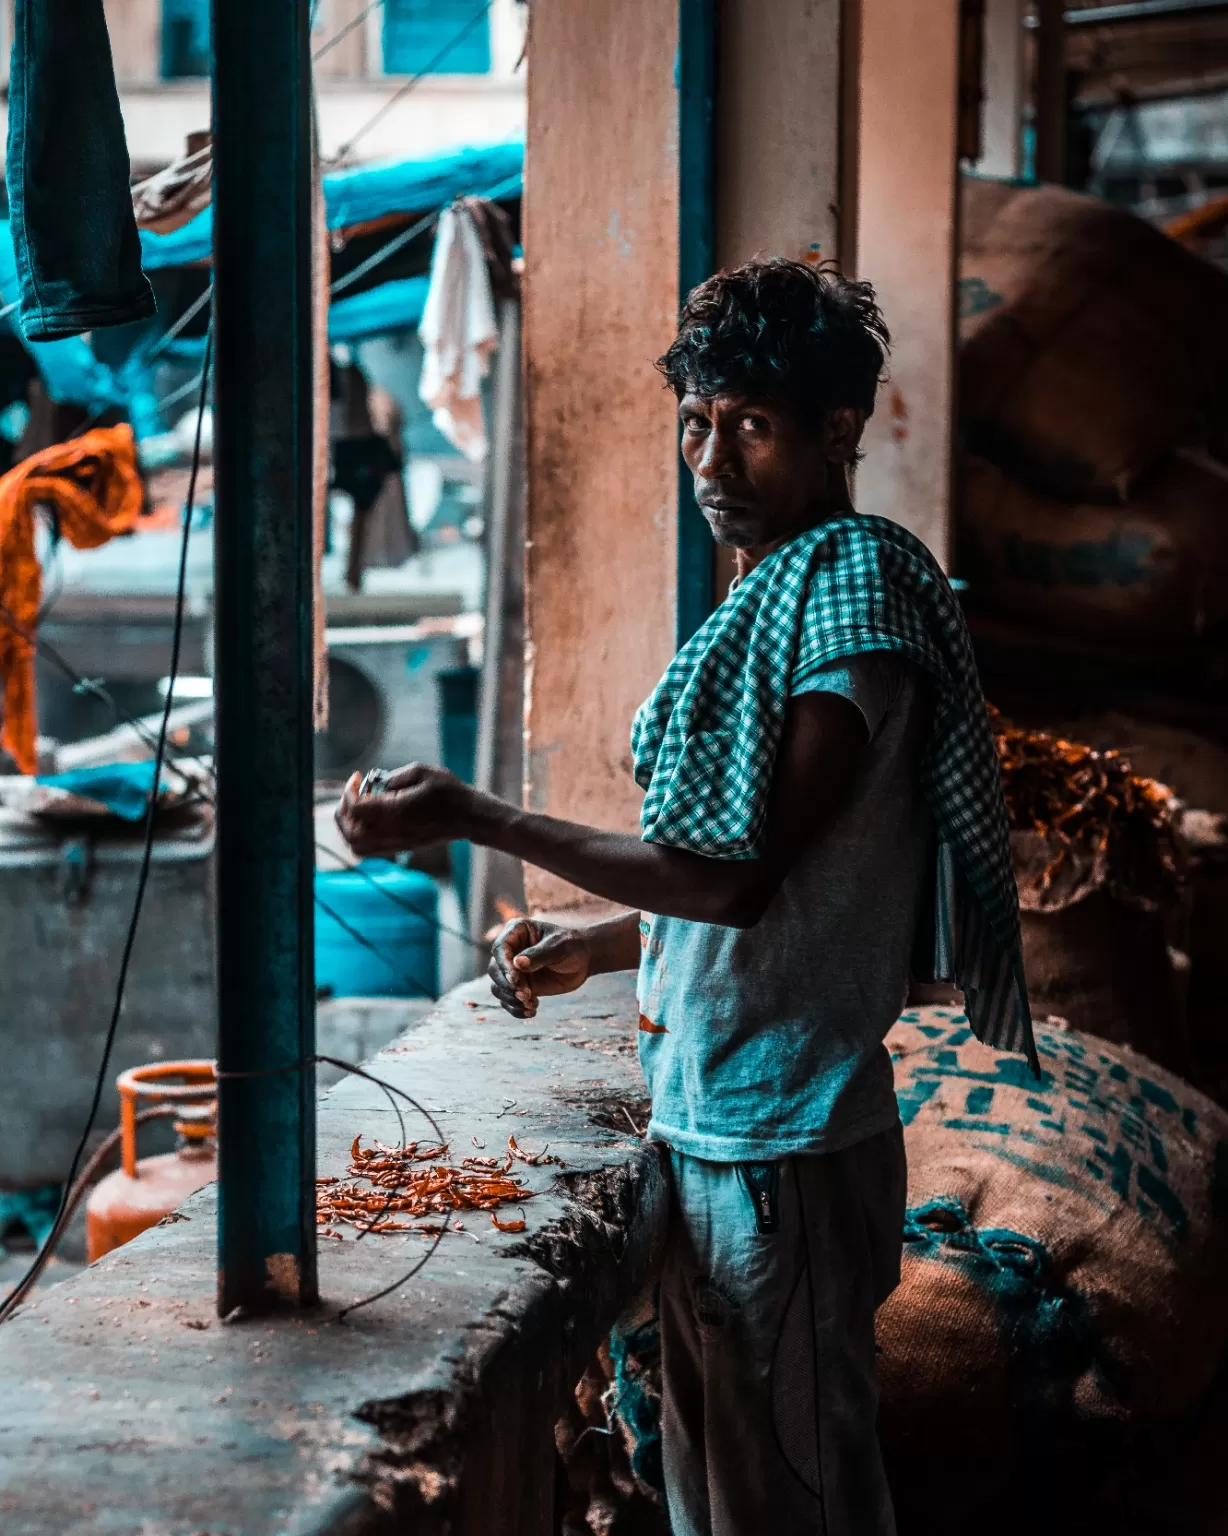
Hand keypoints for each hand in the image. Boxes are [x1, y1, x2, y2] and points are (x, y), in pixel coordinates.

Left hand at [335, 763, 470, 856]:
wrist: (468, 817)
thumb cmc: (448, 792)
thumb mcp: (421, 772)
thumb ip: (392, 777)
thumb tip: (374, 783)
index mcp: (396, 812)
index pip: (357, 808)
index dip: (350, 791)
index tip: (358, 777)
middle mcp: (392, 832)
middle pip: (350, 831)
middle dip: (344, 811)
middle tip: (353, 793)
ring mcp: (396, 843)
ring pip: (356, 845)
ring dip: (349, 826)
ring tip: (358, 808)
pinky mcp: (399, 848)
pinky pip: (368, 849)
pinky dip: (359, 835)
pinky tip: (369, 818)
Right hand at [488, 919, 592, 1018]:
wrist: (583, 961)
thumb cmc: (572, 946)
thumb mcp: (559, 946)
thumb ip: (540, 955)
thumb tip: (517, 964)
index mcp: (516, 931)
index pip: (500, 948)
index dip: (504, 965)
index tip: (515, 979)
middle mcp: (510, 950)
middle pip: (495, 970)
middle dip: (508, 986)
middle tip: (526, 995)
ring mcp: (513, 969)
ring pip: (498, 987)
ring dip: (511, 1000)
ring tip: (531, 1004)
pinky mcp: (518, 986)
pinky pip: (508, 1000)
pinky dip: (516, 1008)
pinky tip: (531, 1012)